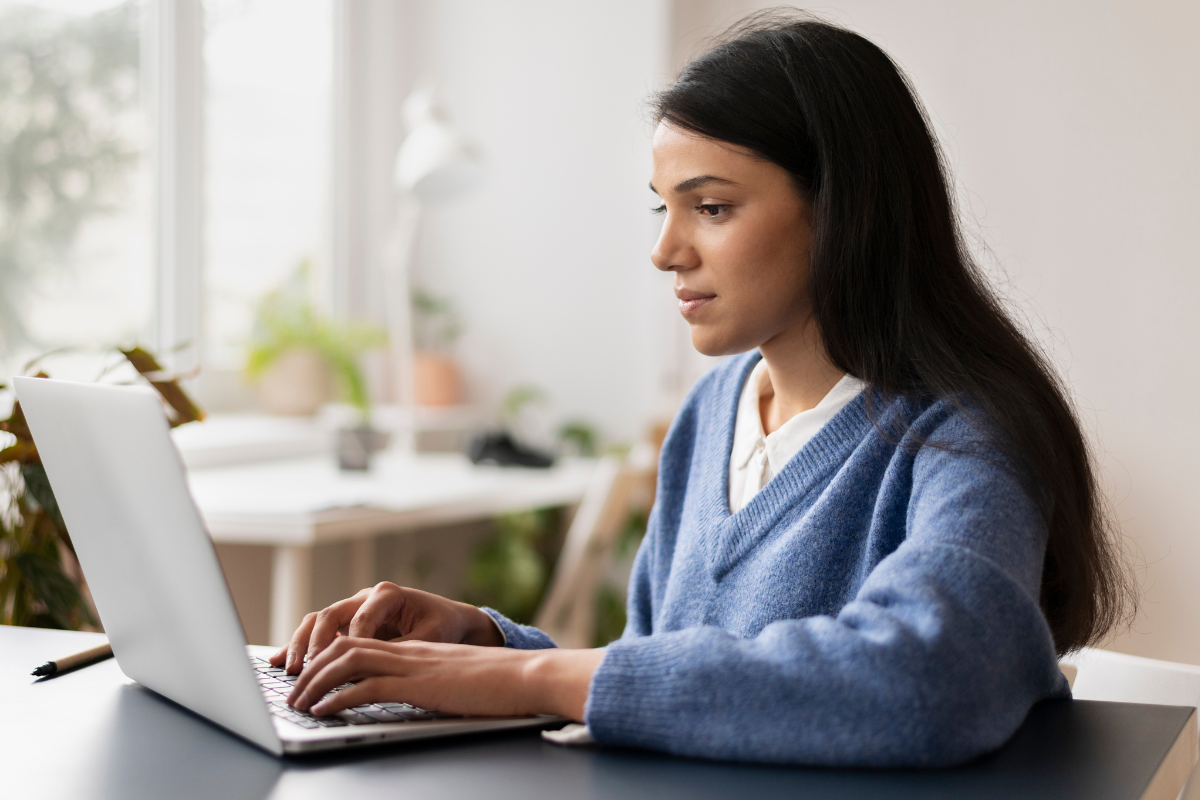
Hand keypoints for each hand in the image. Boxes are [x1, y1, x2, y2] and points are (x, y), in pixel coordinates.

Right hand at [268, 582, 503, 674]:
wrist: (447, 620)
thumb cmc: (440, 626)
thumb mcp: (429, 638)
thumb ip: (401, 648)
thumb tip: (375, 668)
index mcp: (388, 594)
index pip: (363, 617)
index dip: (352, 642)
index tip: (346, 666)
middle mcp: (365, 597)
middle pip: (331, 614)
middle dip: (317, 642)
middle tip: (306, 667)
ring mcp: (352, 609)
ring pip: (318, 621)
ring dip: (301, 644)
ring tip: (291, 669)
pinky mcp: (345, 624)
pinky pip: (316, 632)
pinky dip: (297, 645)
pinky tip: (278, 662)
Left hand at [285, 636, 604, 720]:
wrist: (526, 676)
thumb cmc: (499, 684)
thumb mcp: (453, 680)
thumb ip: (427, 683)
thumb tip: (409, 698)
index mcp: (415, 649)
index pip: (360, 642)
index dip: (328, 657)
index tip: (308, 676)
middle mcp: (408, 651)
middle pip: (344, 646)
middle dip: (311, 669)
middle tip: (292, 692)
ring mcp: (412, 665)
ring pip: (347, 661)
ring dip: (316, 682)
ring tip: (297, 702)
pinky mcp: (418, 684)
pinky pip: (366, 686)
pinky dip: (337, 698)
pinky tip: (323, 712)